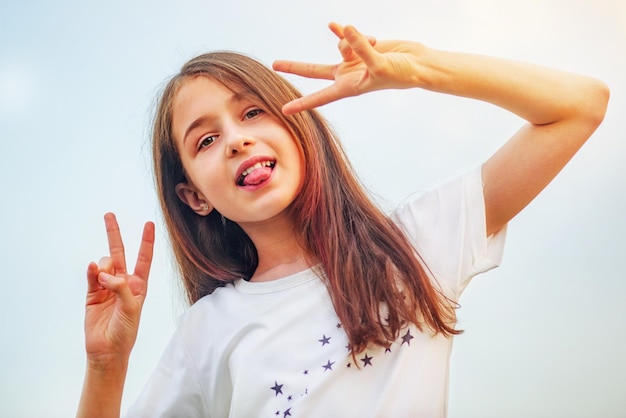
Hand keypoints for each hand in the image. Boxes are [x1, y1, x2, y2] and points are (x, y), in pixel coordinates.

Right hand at [84, 213, 154, 363]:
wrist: (107, 350)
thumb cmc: (126, 331)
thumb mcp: (131, 308)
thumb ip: (121, 287)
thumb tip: (106, 273)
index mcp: (139, 285)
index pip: (144, 258)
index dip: (146, 241)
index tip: (149, 223)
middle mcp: (124, 282)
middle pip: (120, 252)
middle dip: (114, 233)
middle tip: (109, 215)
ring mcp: (107, 286)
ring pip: (104, 264)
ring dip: (105, 267)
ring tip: (105, 283)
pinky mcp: (92, 293)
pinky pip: (92, 275)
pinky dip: (92, 271)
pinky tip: (93, 269)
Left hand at [273, 22, 428, 113]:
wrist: (417, 64)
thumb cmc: (401, 73)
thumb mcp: (379, 64)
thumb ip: (361, 48)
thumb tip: (345, 30)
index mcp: (348, 87)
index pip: (320, 97)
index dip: (302, 103)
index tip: (284, 110)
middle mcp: (346, 75)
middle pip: (313, 70)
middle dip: (294, 66)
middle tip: (274, 64)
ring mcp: (352, 60)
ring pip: (340, 46)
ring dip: (354, 42)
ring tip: (374, 44)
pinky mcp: (360, 45)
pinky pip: (345, 35)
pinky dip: (342, 31)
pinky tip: (333, 26)